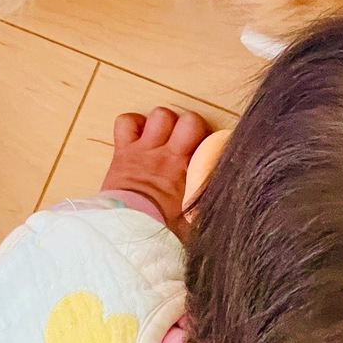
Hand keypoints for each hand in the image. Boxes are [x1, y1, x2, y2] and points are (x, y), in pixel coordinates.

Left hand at [100, 107, 209, 238]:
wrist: (125, 228)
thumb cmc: (160, 225)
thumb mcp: (193, 214)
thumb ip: (205, 196)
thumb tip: (219, 194)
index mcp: (189, 170)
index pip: (213, 142)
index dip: (213, 144)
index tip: (209, 152)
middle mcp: (169, 154)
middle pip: (191, 120)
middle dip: (192, 126)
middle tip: (187, 140)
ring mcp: (145, 148)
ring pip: (161, 115)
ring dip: (164, 122)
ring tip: (162, 136)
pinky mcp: (123, 149)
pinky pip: (126, 121)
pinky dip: (133, 124)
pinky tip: (139, 135)